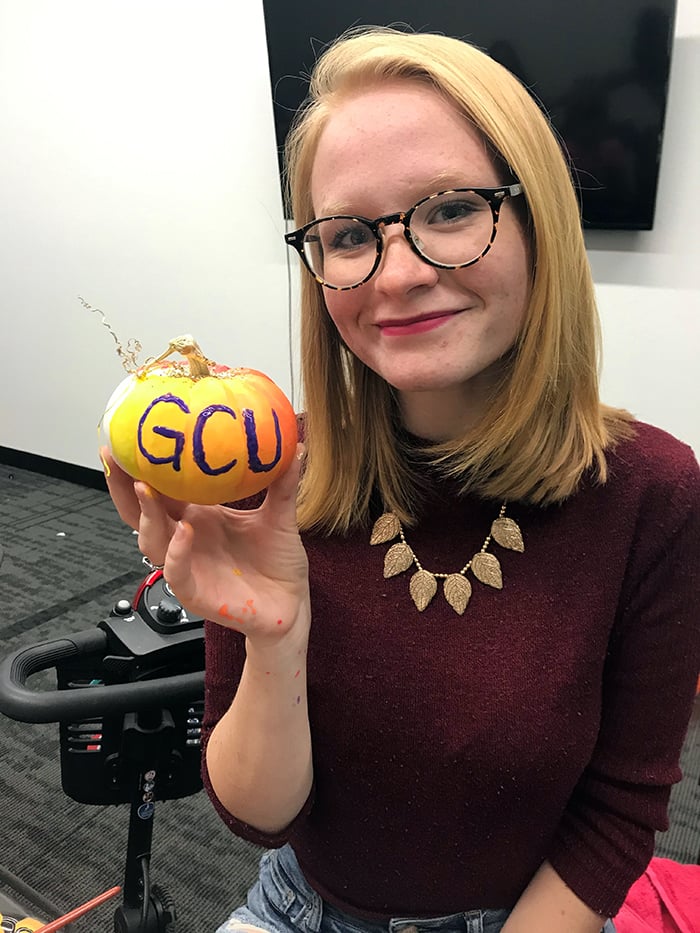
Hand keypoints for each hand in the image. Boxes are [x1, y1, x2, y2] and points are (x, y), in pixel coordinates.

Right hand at [101, 446, 309, 640]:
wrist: (291, 603)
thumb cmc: (278, 562)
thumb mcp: (281, 515)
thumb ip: (282, 482)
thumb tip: (295, 445)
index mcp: (198, 516)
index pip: (160, 489)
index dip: (141, 466)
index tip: (129, 436)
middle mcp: (185, 539)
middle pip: (140, 512)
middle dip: (123, 486)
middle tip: (115, 458)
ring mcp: (186, 565)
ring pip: (150, 540)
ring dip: (145, 514)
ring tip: (146, 488)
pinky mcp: (195, 592)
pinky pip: (175, 572)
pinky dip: (176, 552)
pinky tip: (185, 531)